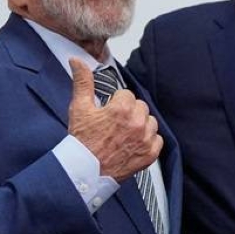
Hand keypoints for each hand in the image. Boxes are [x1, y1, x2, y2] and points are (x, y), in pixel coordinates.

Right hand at [67, 59, 161, 182]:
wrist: (84, 172)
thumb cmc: (82, 142)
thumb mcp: (79, 108)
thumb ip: (82, 82)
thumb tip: (77, 61)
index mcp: (122, 109)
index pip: (126, 94)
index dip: (115, 103)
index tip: (108, 113)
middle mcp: (137, 123)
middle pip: (140, 107)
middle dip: (128, 112)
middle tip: (114, 124)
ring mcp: (145, 140)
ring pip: (150, 122)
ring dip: (140, 125)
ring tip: (123, 134)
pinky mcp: (149, 154)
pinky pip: (157, 139)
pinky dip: (148, 141)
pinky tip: (133, 144)